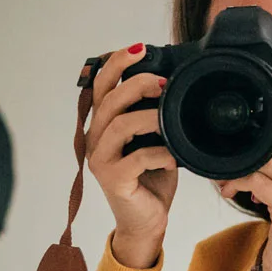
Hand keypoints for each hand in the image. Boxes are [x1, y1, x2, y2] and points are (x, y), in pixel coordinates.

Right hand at [83, 44, 175, 268]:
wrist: (147, 221)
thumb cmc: (151, 179)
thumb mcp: (155, 140)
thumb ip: (155, 115)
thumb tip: (175, 85)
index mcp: (103, 124)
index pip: (101, 84)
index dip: (118, 63)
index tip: (141, 49)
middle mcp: (96, 139)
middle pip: (108, 99)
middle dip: (137, 84)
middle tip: (163, 83)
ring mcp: (101, 160)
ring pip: (119, 125)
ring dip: (149, 117)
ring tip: (170, 118)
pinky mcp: (113, 180)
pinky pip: (135, 158)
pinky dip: (159, 153)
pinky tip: (174, 156)